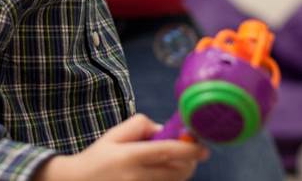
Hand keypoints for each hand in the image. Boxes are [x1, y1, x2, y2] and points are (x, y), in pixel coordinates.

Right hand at [34, 114, 207, 180]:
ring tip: (175, 160)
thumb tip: (165, 130)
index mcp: (130, 156)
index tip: (203, 146)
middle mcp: (137, 176)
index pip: (167, 151)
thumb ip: (141, 125)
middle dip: (190, 161)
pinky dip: (171, 179)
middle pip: (177, 170)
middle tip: (193, 152)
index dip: (189, 150)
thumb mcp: (115, 134)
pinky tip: (162, 171)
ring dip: (182, 170)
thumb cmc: (99, 157)